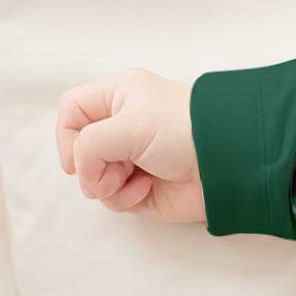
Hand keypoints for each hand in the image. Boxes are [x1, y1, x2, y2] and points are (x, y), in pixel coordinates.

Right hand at [56, 69, 205, 225]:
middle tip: (115, 165)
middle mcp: (124, 126)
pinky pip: (113, 199)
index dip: (67, 135)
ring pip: (92, 178)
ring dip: (107, 183)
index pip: (72, 110)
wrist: (228, 165)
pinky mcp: (143, 188)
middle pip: (79, 150)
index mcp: (121, 96)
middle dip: (91, 163)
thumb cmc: (185, 132)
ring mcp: (132, 159)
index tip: (79, 155)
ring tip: (135, 177)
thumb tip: (84, 173)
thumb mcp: (128, 125)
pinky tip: (147, 188)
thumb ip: (88, 145)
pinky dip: (124, 197)